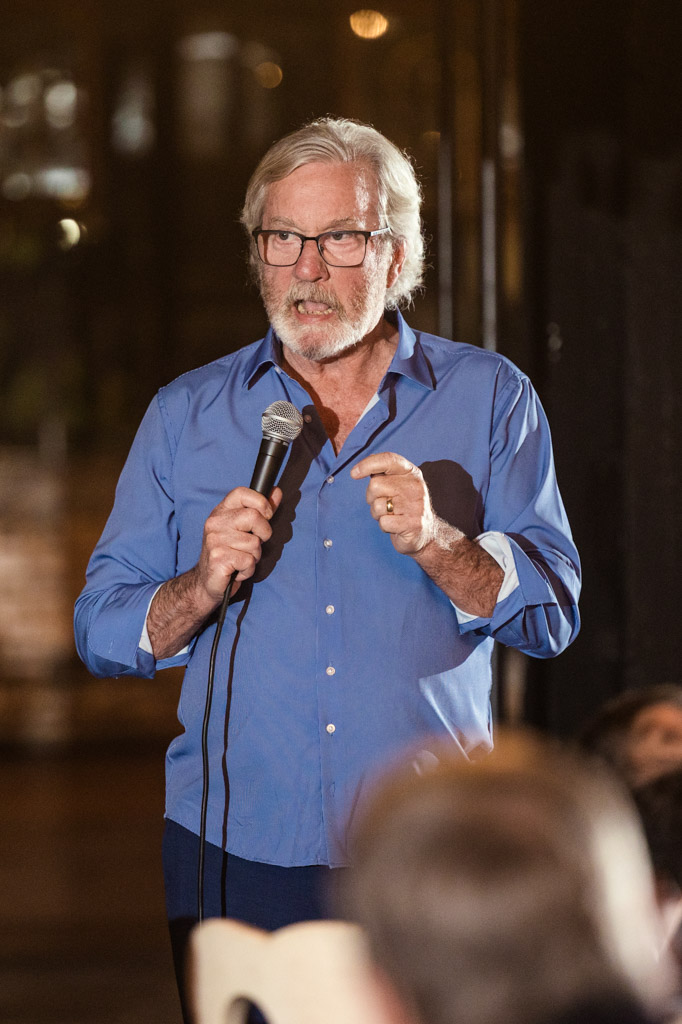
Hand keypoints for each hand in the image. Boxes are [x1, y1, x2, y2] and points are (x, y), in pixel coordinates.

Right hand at [196, 486, 282, 604]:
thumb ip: (261, 511)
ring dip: (254, 556)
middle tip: (253, 545)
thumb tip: (276, 492)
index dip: (261, 502)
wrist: (207, 582)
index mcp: (221, 511)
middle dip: (264, 534)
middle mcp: (215, 522)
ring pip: (254, 543)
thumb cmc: (229, 554)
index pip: (242, 493)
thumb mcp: (245, 530)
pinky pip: (249, 561)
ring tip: (241, 560)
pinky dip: (248, 570)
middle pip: (254, 517)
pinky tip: (237, 570)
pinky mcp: (218, 558)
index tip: (267, 515)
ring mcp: (215, 540)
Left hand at [350, 453, 436, 556]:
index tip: (354, 474)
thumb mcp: (397, 485)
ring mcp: (416, 505)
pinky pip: (384, 523)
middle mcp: (415, 486)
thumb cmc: (404, 506)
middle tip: (384, 503)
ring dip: (377, 514)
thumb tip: (363, 465)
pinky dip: (384, 526)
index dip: (368, 464)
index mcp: (411, 473)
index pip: (388, 460)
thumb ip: (383, 474)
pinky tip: (395, 526)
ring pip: (378, 506)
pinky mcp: (413, 524)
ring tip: (391, 515)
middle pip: (376, 485)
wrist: (425, 533)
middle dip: (372, 497)